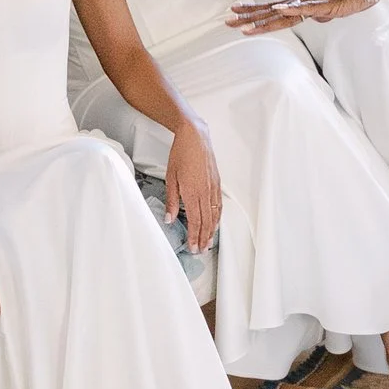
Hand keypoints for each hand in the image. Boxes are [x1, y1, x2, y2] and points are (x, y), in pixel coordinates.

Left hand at [163, 120, 220, 253]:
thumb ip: (171, 200)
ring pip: (214, 215)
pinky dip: (218, 217)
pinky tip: (216, 223)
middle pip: (206, 221)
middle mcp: (205, 192)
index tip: (193, 247)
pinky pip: (219, 205)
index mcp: (192, 192)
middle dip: (204, 238)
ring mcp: (213, 188)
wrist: (195, 137)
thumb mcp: (170, 178)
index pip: (194, 221)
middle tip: (201, 251)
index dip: (194, 236)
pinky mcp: (217, 183)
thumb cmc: (180, 155)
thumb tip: (169, 219)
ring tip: (209, 242)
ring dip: (212, 230)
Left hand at [229, 0, 372, 33]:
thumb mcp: (332, 10)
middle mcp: (303, 1)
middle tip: (227, 21)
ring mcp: (314, 2)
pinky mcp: (327, 5)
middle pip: (272, 11)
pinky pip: (308, 8)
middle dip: (249, 17)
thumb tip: (311, 19)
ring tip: (245, 24)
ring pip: (285, 12)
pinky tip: (281, 10)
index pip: (273, 8)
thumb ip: (320, 14)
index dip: (253, 10)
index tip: (234, 11)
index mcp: (302, 3)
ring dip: (264, 18)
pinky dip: (294, 9)